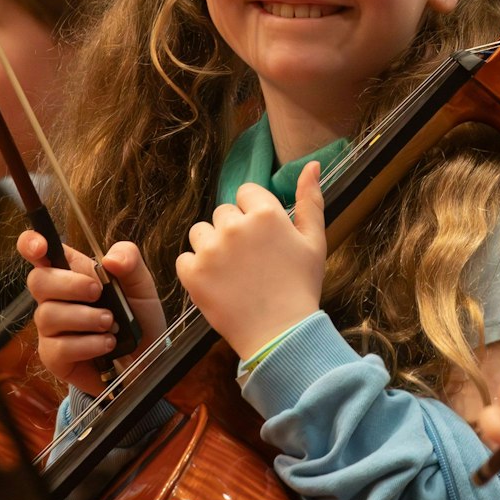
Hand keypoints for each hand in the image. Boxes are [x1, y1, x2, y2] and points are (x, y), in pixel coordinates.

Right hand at [17, 232, 164, 394]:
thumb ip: (130, 261)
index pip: (39, 250)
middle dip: (70, 285)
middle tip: (98, 293)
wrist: (146, 358)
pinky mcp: (54, 356)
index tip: (41, 247)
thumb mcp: (141, 284)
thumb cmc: (137, 317)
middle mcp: (55, 297)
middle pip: (37, 280)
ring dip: (85, 318)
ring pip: (47, 315)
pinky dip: (88, 344)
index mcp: (72, 271)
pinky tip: (106, 344)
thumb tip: (111, 258)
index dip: (31, 243)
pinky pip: (59, 347)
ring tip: (111, 324)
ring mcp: (51, 328)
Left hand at [176, 161, 326, 358]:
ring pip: (200, 232)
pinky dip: (196, 270)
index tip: (262, 238)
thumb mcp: (314, 241)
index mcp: (265, 213)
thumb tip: (312, 165)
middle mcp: (234, 225)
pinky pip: (185, 258)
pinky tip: (217, 284)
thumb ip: (311, 200)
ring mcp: (210, 249)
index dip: (253, 214)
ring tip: (231, 272)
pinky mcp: (192, 273)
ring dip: (211, 247)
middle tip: (249, 261)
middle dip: (233, 230)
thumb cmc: (301, 288)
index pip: (246, 193)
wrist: (281, 334)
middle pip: (223, 212)